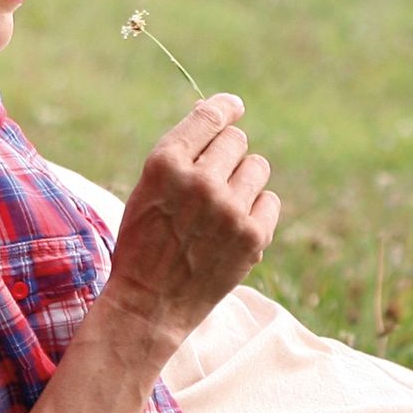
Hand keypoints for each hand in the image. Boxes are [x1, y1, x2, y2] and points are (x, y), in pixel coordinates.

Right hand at [95, 93, 279, 355]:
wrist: (149, 305)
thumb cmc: (143, 243)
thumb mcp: (147, 189)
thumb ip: (181, 153)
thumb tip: (218, 111)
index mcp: (164, 164)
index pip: (209, 117)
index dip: (225, 108)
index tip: (234, 107)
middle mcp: (199, 181)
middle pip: (237, 140)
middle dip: (227, 155)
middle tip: (211, 182)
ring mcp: (229, 209)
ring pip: (258, 167)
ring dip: (244, 180)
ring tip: (221, 208)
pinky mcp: (253, 235)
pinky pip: (270, 200)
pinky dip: (256, 210)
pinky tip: (233, 228)